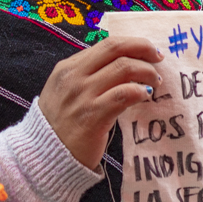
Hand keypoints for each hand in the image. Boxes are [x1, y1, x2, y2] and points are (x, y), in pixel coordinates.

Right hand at [39, 37, 162, 169]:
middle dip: (144, 49)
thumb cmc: (63, 123)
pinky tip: (145, 96)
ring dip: (147, 72)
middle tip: (159, 59)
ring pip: (124, 68)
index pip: (108, 44)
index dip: (135, 44)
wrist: (43, 158)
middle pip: (116, 49)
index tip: (151, 51)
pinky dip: (140, 91)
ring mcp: (82, 96)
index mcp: (68, 68)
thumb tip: (128, 62)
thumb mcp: (68, 91)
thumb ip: (91, 74)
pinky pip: (123, 94)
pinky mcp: (92, 116)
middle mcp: (73, 77)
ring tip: (154, 82)